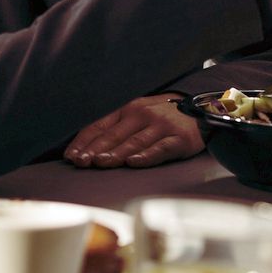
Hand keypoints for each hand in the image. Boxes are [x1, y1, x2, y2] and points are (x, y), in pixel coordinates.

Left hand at [65, 96, 203, 168]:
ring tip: (100, 163)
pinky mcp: (178, 138)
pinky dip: (146, 155)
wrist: (200, 111)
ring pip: (134, 142)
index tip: (71, 156)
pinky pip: (160, 148)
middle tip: (81, 162)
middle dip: (95, 149)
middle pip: (114, 134)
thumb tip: (85, 150)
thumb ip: (114, 129)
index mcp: (127, 109)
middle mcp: (142, 114)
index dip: (84, 141)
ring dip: (115, 153)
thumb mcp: (136, 116)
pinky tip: (134, 162)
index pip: (100, 125)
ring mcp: (160, 126)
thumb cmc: (161, 119)